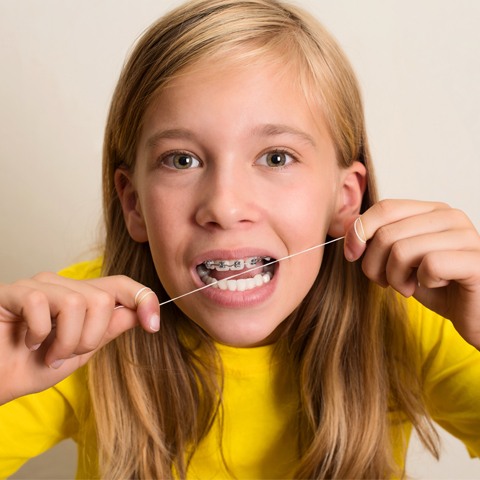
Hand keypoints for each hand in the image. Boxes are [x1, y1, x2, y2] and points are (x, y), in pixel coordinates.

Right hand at [0, 273, 159, 403]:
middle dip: (89, 338)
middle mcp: (62, 286)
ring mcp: (38, 286)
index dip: (143, 299)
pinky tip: (25, 341)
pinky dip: (38, 333)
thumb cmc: (30, 367)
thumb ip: (107, 330)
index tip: (153, 325)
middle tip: (65, 354)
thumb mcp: (79, 353)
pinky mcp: (13, 292)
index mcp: (81, 298)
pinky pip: (41, 304)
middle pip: (102, 299)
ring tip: (47, 352)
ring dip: (65, 341)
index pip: (121, 285)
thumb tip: (138, 312)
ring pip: (77, 302)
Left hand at [344, 199, 479, 348]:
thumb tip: (351, 231)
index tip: (351, 255)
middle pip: (387, 233)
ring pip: (402, 250)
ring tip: (408, 287)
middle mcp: (450, 216)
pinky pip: (429, 265)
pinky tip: (434, 287)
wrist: (475, 314)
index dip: (359, 231)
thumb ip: (380, 241)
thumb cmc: (437, 286)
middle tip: (386, 282)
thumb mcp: (401, 260)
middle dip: (374, 264)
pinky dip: (422, 283)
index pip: (385, 207)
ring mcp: (466, 236)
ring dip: (396, 278)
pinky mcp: (476, 261)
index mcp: (431, 211)